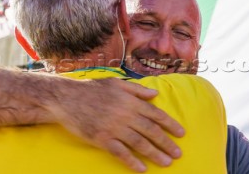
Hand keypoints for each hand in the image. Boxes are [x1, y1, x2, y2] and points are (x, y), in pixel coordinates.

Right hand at [47, 77, 184, 171]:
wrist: (67, 98)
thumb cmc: (92, 89)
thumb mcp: (116, 83)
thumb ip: (137, 89)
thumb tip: (155, 94)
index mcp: (131, 101)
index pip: (156, 114)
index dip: (170, 124)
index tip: (181, 133)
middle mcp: (126, 115)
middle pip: (151, 131)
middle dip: (167, 143)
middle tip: (178, 153)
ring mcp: (114, 128)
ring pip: (139, 143)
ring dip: (154, 154)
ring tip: (166, 163)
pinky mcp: (102, 139)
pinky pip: (120, 152)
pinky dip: (132, 161)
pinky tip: (142, 169)